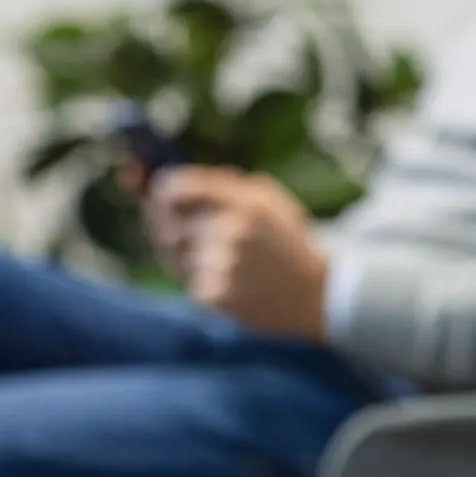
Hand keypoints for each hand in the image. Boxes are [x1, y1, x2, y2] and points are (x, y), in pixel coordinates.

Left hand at [148, 167, 329, 339]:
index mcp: (243, 203)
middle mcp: (230, 232)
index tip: (158, 195)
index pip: (176, 188)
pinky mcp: (217, 296)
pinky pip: (189, 281)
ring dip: (188, 256)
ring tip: (222, 260)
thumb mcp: (269, 200)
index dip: (160, 192)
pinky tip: (230, 281)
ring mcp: (222, 266)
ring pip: (176, 256)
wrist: (317, 295)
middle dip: (167, 225)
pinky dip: (202, 279)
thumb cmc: (288, 243)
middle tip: (176, 227)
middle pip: (167, 224)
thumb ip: (225, 185)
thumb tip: (172, 180)